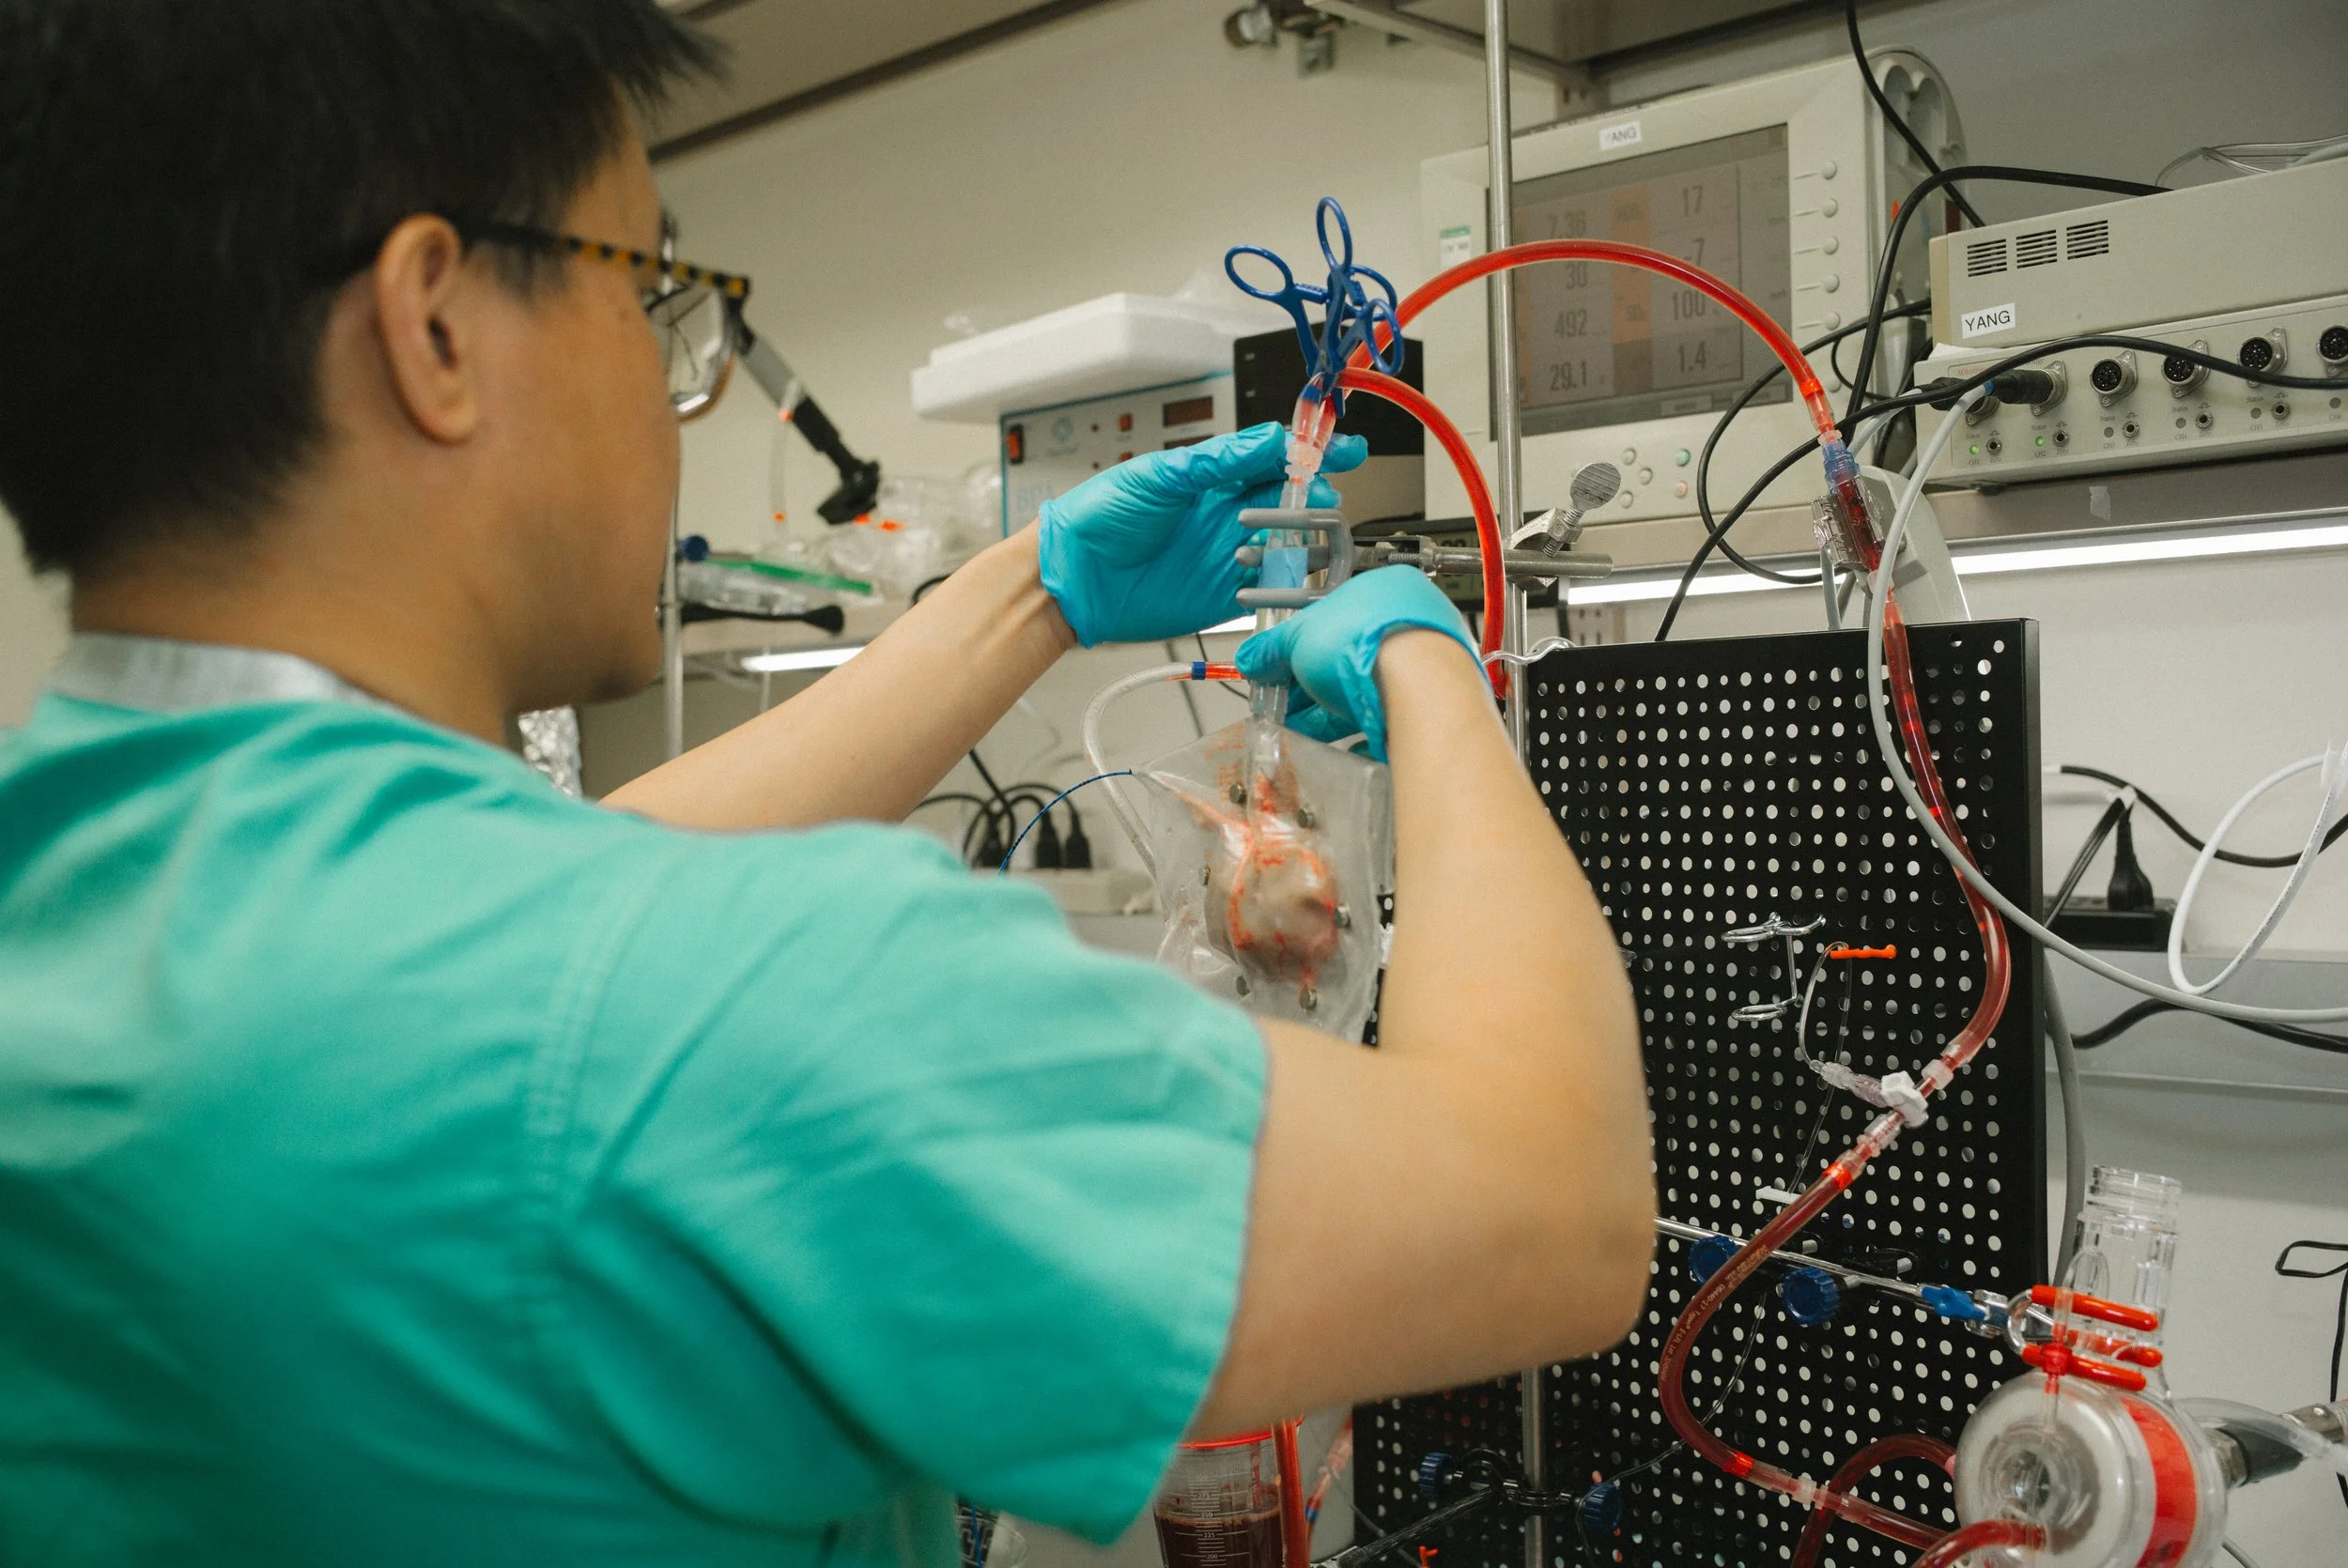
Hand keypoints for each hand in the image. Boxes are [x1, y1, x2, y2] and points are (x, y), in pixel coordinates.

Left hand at [1036, 423, 1366, 645]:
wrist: (1071, 578)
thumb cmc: (1101, 516)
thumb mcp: (1159, 476)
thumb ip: (1217, 461)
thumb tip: (1270, 439)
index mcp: (1214, 476)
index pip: (1275, 457)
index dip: (1313, 452)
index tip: (1346, 449)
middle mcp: (1228, 513)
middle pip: (1292, 500)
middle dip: (1316, 496)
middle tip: (1324, 497)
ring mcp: (1230, 554)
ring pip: (1290, 544)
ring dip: (1308, 539)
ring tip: (1317, 536)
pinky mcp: (1226, 595)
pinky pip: (1271, 589)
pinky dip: (1291, 585)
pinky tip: (1305, 578)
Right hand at [1233, 567, 1477, 761]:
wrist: (1417, 689)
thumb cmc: (1366, 645)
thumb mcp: (1298, 639)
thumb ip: (1271, 649)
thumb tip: (1252, 658)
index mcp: (1383, 588)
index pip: (1332, 616)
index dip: (1300, 646)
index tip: (1279, 669)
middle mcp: (1411, 620)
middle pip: (1348, 655)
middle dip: (1310, 684)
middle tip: (1283, 704)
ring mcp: (1426, 660)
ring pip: (1367, 686)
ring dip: (1329, 709)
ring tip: (1298, 729)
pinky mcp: (1431, 699)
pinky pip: (1387, 712)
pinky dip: (1361, 727)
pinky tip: (1340, 743)